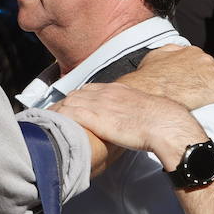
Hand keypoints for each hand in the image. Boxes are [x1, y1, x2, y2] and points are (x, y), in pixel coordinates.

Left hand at [51, 82, 205, 169]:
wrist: (164, 123)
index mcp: (118, 90)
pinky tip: (53, 124)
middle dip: (65, 103)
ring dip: (58, 111)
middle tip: (56, 114)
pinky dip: (59, 117)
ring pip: (69, 102)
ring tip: (49, 121)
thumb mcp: (145, 109)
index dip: (80, 97)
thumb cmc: (161, 120)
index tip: (73, 105)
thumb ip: (133, 110)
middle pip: (77, 93)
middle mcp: (106, 93)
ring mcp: (99, 104)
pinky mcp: (94, 117)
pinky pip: (69, 113)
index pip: (92, 89)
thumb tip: (134, 120)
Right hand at [118, 44, 213, 113]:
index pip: (206, 68)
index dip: (208, 83)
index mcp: (188, 53)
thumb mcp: (150, 61)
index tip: (208, 95)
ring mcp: (211, 72)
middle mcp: (202, 58)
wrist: (140, 95)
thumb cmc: (141, 84)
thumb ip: (163, 58)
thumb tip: (166, 60)